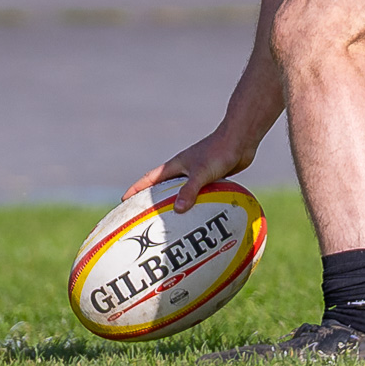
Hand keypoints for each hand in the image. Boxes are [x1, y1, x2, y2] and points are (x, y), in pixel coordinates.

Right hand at [122, 125, 256, 213]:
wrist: (241, 140)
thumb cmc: (219, 152)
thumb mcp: (201, 173)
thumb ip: (189, 190)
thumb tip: (177, 210)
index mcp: (175, 166)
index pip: (149, 179)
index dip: (136, 190)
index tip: (123, 201)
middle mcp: (183, 170)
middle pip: (163, 188)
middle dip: (152, 201)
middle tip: (143, 217)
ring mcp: (197, 174)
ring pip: (182, 194)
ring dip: (175, 206)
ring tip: (170, 224)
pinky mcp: (211, 178)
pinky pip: (199, 196)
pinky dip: (196, 207)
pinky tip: (200, 220)